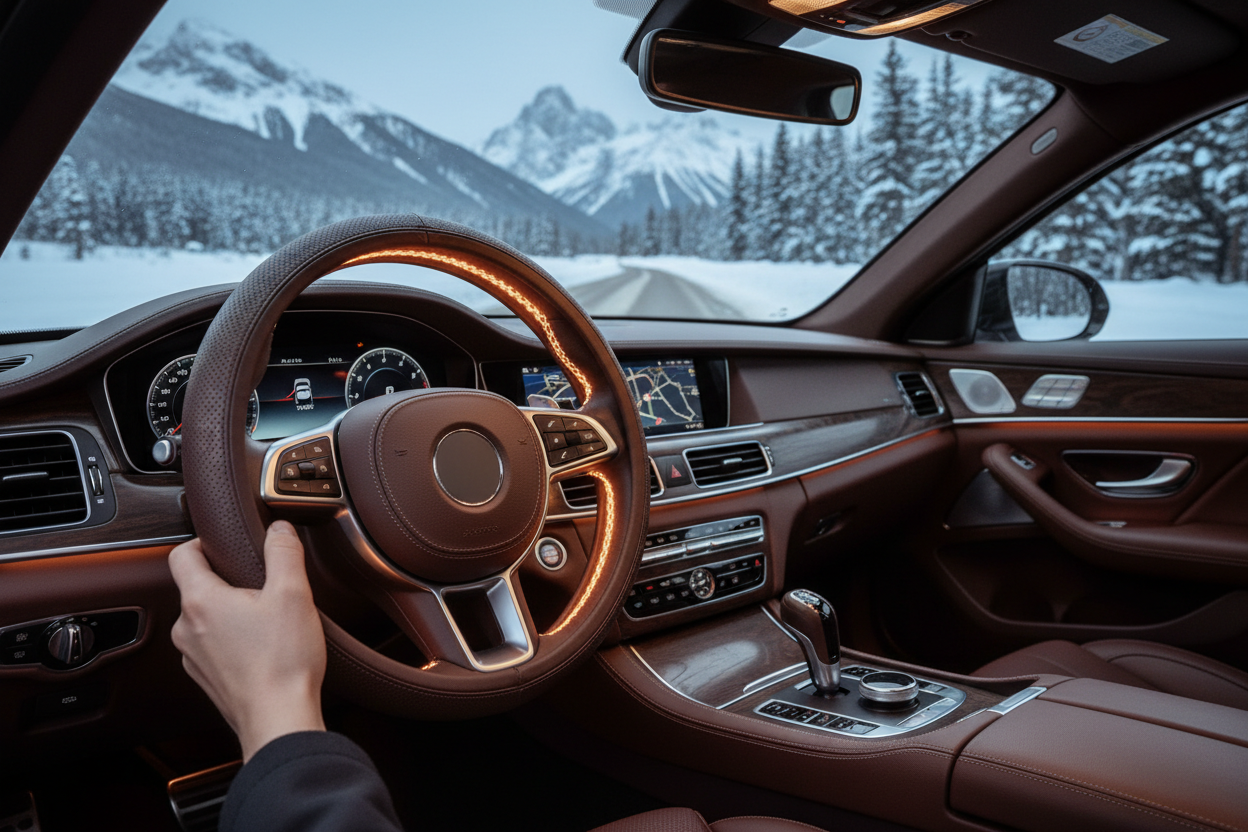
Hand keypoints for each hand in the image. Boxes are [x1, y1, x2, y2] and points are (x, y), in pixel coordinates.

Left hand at [169, 521, 326, 761]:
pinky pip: (212, 647)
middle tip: (262, 586)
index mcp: (201, 601)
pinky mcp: (206, 680)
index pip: (181, 555)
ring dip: (229, 614)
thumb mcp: (293, 594)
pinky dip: (232, 642)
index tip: (225, 544)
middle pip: (196, 588)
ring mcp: (193, 657)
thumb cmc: (283, 661)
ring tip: (266, 620)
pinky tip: (263, 648)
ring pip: (205, 620)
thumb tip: (279, 528)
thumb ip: (284, 552)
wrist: (278, 720)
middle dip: (227, 582)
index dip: (202, 542)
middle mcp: (187, 629)